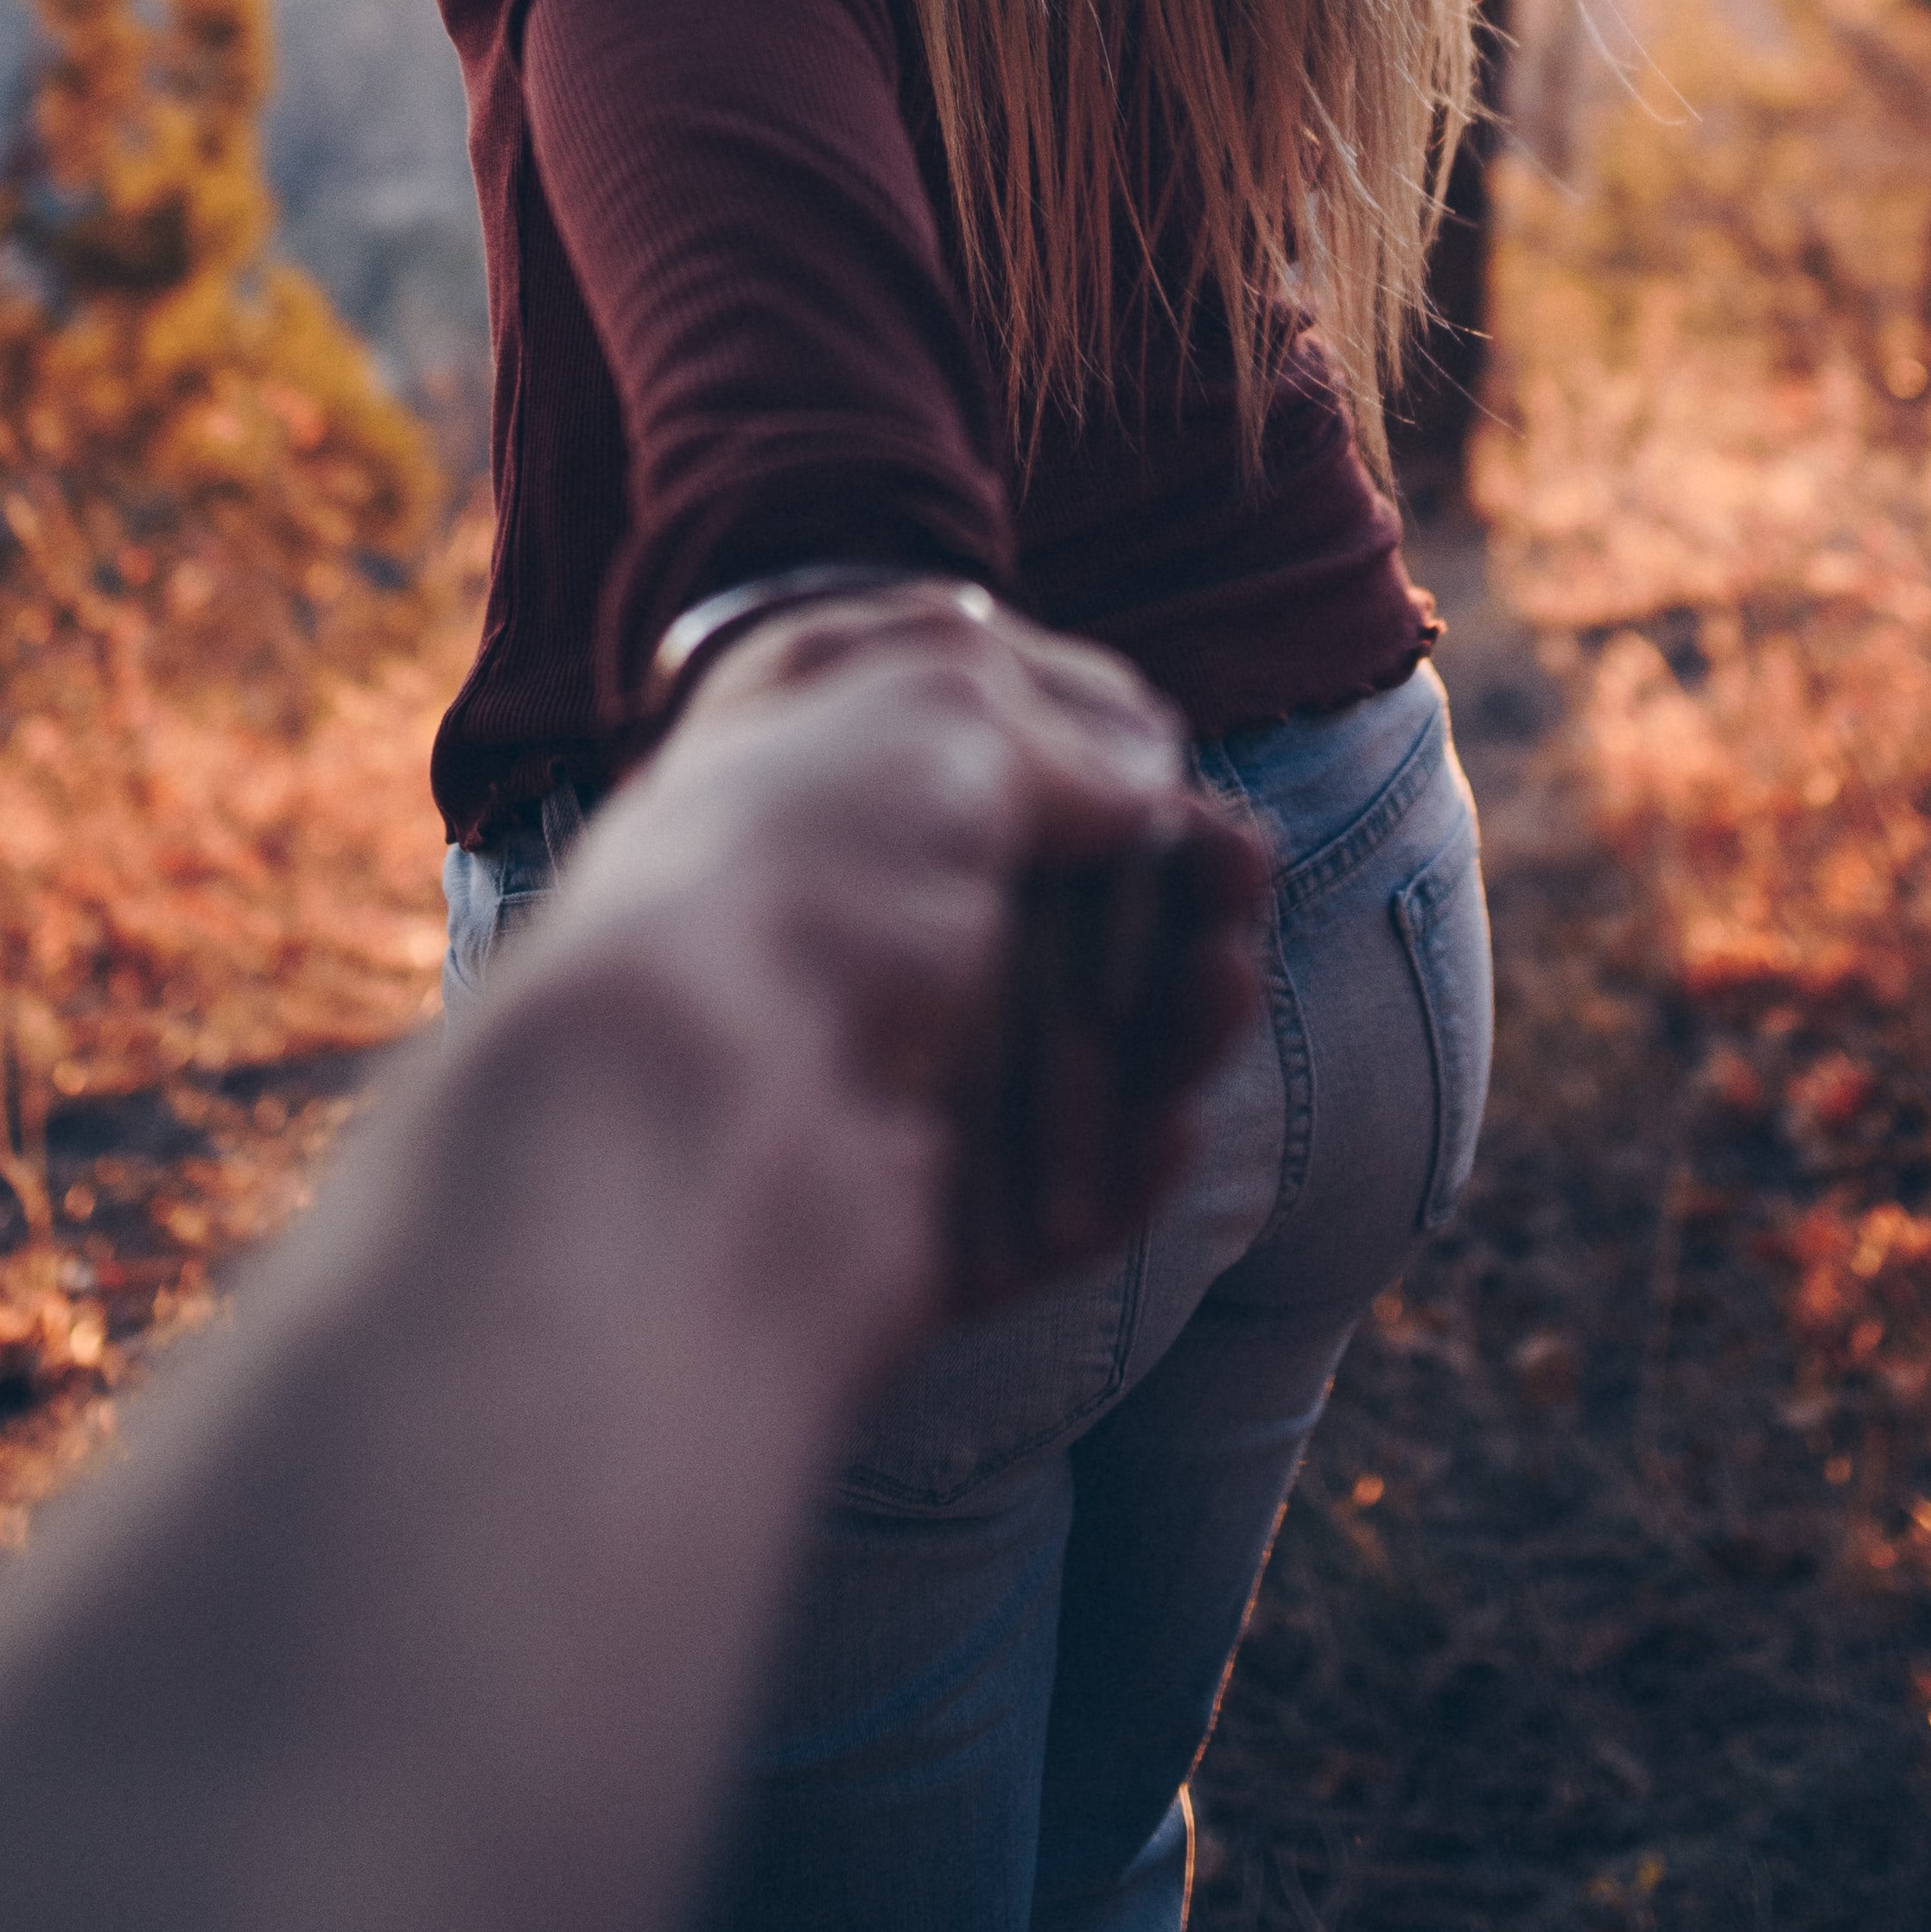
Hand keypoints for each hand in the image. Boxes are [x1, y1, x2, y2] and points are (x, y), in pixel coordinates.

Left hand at [557, 590, 1267, 1327]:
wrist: (689, 1114)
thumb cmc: (801, 875)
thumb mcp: (946, 716)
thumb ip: (1061, 736)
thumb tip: (1138, 775)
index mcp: (806, 766)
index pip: (969, 735)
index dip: (1086, 744)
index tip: (1159, 752)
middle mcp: (835, 910)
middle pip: (1050, 900)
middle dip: (1168, 887)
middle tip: (1241, 872)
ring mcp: (873, 1069)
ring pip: (1072, 1047)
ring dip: (1173, 1018)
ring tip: (1221, 987)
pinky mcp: (915, 1214)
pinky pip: (1054, 1195)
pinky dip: (1122, 1162)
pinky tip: (1166, 1127)